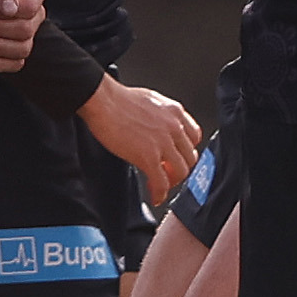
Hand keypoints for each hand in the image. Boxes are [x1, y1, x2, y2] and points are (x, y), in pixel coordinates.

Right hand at [85, 76, 202, 196]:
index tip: (177, 157)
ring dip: (172, 182)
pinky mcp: (148, 156)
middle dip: (179, 168)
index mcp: (174, 112)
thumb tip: (156, 128)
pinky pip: (161, 182)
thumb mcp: (150, 101)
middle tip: (167, 174)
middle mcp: (174, 127)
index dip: (185, 150)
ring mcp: (163, 143)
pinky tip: (154, 197)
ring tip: (160, 185)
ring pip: (181, 172)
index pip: (194, 137)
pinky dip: (160, 193)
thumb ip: (160, 116)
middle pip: (190, 157)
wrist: (102, 101)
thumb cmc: (117, 99)